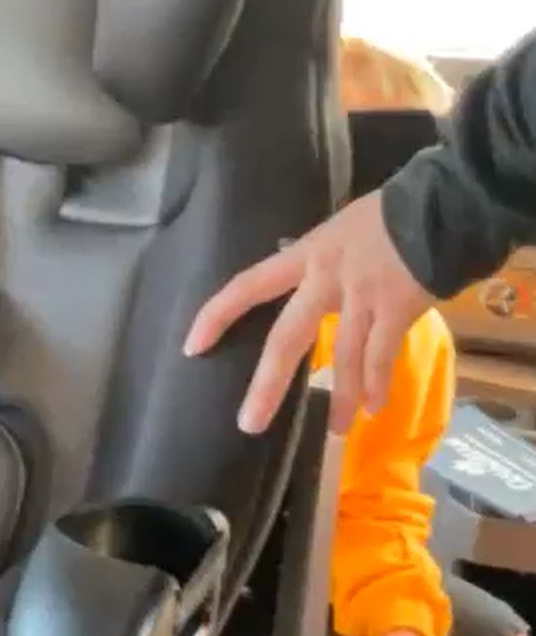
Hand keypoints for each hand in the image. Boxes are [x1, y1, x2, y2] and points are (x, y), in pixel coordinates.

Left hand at [183, 191, 434, 434]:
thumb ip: (320, 260)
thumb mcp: (340, 229)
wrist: (444, 203)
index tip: (191, 347)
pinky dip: (378, 384)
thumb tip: (305, 283)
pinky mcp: (398, 308)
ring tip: (335, 432)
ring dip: (342, 397)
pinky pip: (383, 355)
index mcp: (306, 254)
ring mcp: (363, 295)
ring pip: (344, 357)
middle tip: (249, 424)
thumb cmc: (392, 213)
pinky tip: (375, 408)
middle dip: (269, 385)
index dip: (217, 315)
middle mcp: (327, 278)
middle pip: (288, 338)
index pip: (247, 285)